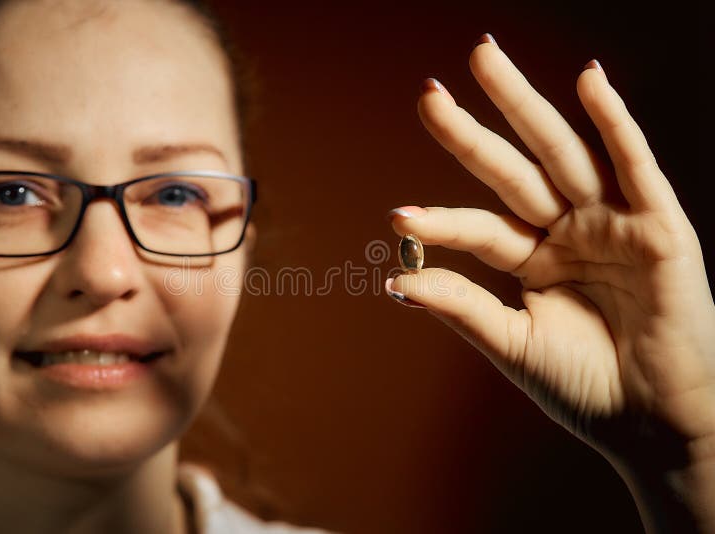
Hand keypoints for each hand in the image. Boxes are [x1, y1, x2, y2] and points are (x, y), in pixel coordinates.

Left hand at [386, 34, 714, 532]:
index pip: (479, 227)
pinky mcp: (660, 227)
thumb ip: (462, 305)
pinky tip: (587, 82)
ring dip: (525, 104)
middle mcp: (568, 231)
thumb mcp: (513, 342)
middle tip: (427, 94)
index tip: (398, 218)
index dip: (441, 220)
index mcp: (533, 259)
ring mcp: (612, 223)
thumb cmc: (585, 386)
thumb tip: (395, 281)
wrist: (652, 423)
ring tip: (483, 59)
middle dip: (472, 131)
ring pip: (563, 152)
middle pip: (512, 169)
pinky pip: (636, 166)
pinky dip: (615, 123)